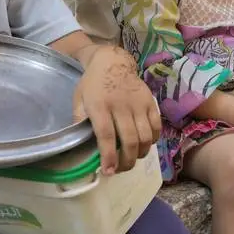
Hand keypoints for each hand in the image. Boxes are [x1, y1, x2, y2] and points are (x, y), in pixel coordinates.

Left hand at [73, 46, 160, 174]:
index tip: (108, 171)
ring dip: (140, 154)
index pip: (106, 136)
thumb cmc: (92, 84)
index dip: (109, 156)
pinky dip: (152, 140)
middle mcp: (121, 106)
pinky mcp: (150, 102)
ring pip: (145, 137)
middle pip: (130, 140)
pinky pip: (156, 127)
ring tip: (132, 159)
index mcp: (100, 106)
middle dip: (127, 161)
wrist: (113, 62)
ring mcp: (139, 104)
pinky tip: (144, 144)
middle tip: (120, 170)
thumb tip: (78, 145)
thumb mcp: (79, 100)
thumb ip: (79, 120)